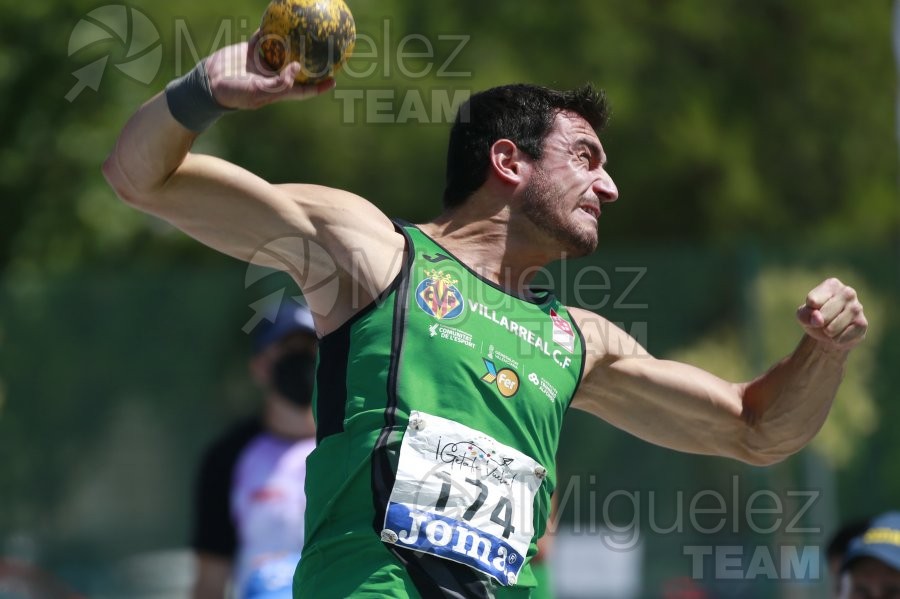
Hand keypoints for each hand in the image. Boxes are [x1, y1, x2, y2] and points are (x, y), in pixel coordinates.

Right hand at [204, 31, 334, 109]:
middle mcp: (272, 76)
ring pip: (282, 50)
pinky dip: (270, 29)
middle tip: (326, 50)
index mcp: (277, 90)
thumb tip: (298, 67)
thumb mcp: (257, 92)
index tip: (333, 80)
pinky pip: (264, 37)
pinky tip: (280, 17)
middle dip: (311, 61)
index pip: (303, 90)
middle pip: (297, 68)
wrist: (209, 82)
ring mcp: (261, 62)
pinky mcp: (250, 50)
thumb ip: (278, 83)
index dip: (319, 86)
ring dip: (293, 41)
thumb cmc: (234, 93)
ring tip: (308, 29)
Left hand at [797, 278, 867, 349]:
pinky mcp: (862, 324)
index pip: (812, 301)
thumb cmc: (816, 317)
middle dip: (819, 323)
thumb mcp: (803, 314)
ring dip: (827, 332)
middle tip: (823, 321)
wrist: (831, 333)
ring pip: (832, 328)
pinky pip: (841, 338)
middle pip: (823, 315)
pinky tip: (841, 333)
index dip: (809, 311)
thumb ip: (804, 314)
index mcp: (832, 284)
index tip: (814, 310)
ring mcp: (857, 307)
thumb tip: (818, 320)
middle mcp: (848, 292)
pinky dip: (836, 340)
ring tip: (832, 327)